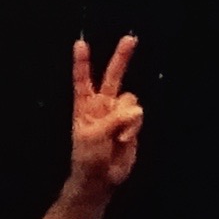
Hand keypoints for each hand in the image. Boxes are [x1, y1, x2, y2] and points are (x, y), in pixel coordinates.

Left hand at [65, 36, 145, 192]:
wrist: (100, 179)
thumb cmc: (88, 158)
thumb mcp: (93, 137)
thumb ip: (113, 120)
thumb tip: (136, 110)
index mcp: (84, 107)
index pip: (82, 81)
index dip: (82, 63)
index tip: (80, 44)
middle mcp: (102, 105)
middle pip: (113, 77)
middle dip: (121, 58)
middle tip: (130, 38)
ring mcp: (118, 114)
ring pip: (131, 101)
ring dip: (128, 118)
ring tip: (117, 137)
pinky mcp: (132, 124)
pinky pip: (138, 117)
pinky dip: (134, 128)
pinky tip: (124, 141)